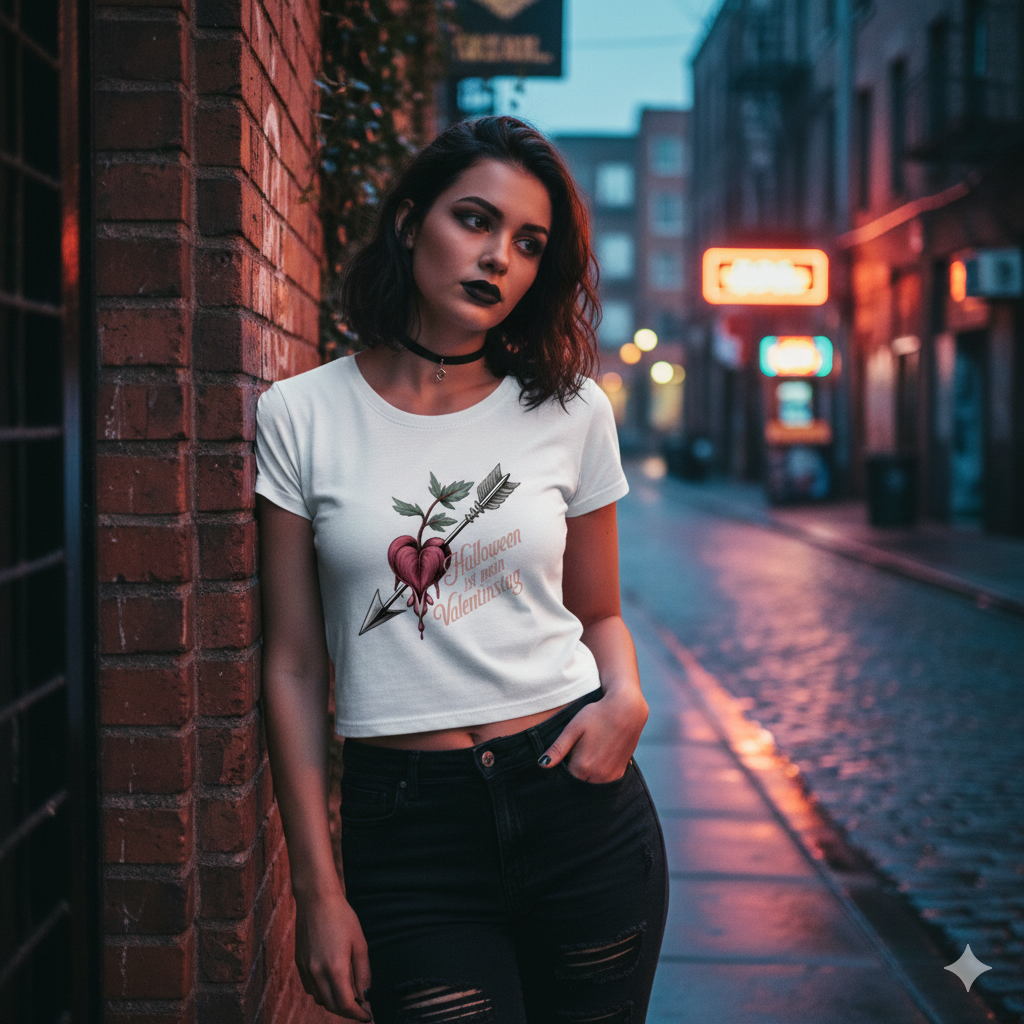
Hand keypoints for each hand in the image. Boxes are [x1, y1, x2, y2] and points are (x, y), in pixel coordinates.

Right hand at [294, 883, 372, 1020]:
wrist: (317, 899)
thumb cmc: (342, 918)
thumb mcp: (360, 944)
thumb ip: (363, 973)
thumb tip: (365, 996)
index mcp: (335, 968)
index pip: (345, 1005)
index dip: (358, 1014)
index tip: (367, 1016)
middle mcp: (317, 973)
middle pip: (331, 1006)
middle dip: (347, 1011)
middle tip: (360, 1008)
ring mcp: (306, 969)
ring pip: (319, 998)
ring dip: (334, 1002)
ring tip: (348, 995)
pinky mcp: (299, 963)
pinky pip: (310, 988)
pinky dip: (321, 992)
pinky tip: (331, 982)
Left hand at [538, 690, 647, 782]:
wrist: (627, 710)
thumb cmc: (597, 716)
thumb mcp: (573, 728)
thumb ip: (558, 749)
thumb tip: (542, 764)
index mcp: (582, 766)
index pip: (565, 778)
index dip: (563, 766)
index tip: (566, 754)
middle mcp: (597, 776)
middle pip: (578, 782)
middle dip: (574, 772)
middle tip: (578, 750)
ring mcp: (610, 776)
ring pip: (591, 783)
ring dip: (587, 774)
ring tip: (590, 751)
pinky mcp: (620, 773)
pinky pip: (603, 781)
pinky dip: (599, 774)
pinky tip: (599, 755)